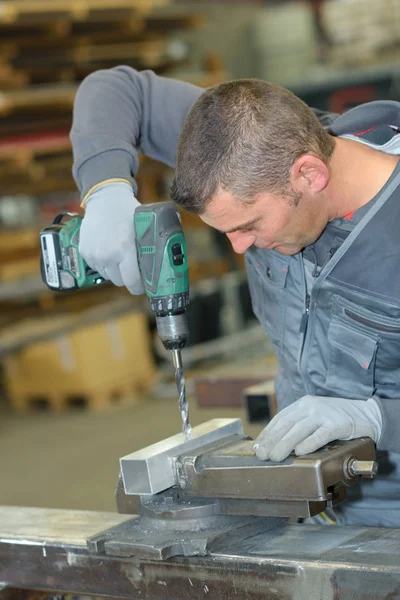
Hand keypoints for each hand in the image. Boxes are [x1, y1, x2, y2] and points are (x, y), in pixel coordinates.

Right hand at [79, 181, 143, 294]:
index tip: (143, 286)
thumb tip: (164, 264)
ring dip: (114, 270)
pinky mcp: (85, 252)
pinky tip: (108, 250)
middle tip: (132, 268)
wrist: (104, 198)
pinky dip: (103, 263)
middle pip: (119, 281)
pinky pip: (97, 267)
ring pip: (108, 275)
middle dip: (127, 277)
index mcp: (124, 248)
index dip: (139, 287)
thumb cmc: (128, 211)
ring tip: (120, 256)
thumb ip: (150, 246)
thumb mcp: (144, 226)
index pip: (132, 281)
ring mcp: (94, 254)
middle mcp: (107, 254)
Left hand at [253, 395, 381, 461]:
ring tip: (275, 457)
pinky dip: (309, 443)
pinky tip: (299, 452)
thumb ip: (298, 426)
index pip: (280, 418)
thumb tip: (275, 443)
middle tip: (262, 455)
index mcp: (303, 404)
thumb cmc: (336, 419)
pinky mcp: (338, 424)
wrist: (366, 414)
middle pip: (287, 424)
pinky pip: (321, 435)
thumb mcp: (314, 417)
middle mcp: (311, 406)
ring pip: (300, 430)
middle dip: (272, 441)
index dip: (268, 433)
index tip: (258, 446)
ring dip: (285, 444)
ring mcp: (325, 414)